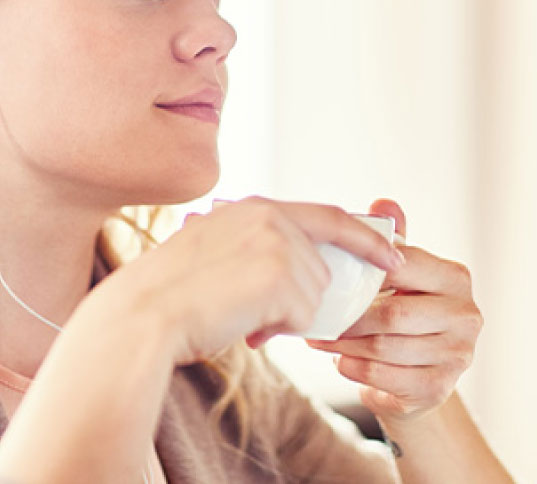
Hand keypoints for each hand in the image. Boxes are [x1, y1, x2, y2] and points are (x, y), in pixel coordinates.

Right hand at [127, 196, 403, 364]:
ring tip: (238, 314)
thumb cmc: (173, 296)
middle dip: (301, 299)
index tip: (391, 255)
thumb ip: (258, 251)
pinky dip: (279, 328)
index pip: (329, 217)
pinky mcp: (279, 273)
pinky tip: (243, 323)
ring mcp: (277, 242)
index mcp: (254, 207)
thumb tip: (300, 280)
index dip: (364, 237)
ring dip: (284, 315)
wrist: (145, 314)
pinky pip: (303, 315)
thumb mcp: (216, 254)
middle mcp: (270, 216)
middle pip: (321, 268)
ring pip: (313, 295)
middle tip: (255, 313)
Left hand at [306, 199, 482, 422]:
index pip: (405, 266)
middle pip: (393, 314)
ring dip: (343, 343)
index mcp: (455, 278)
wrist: (418, 375)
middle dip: (348, 316)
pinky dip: (354, 367)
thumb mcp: (401, 275)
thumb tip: (383, 202)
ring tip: (318, 337)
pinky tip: (339, 360)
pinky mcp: (439, 388)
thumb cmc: (404, 312)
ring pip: (384, 347)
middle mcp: (466, 315)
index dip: (365, 270)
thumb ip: (394, 240)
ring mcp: (458, 355)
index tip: (331, 273)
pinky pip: (384, 375)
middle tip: (316, 313)